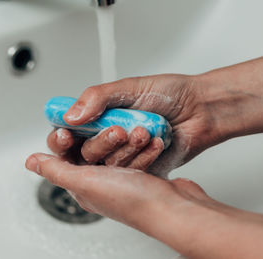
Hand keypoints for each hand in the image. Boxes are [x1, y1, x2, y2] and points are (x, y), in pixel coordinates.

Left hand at [25, 153, 262, 258]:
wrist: (177, 208)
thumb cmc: (135, 202)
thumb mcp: (86, 182)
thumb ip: (56, 171)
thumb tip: (31, 162)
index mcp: (83, 186)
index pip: (68, 156)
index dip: (70, 138)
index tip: (77, 124)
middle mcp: (101, 182)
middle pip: (95, 148)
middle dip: (107, 137)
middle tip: (119, 132)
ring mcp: (124, 176)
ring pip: (118, 146)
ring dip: (129, 138)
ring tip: (141, 135)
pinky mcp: (143, 171)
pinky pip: (139, 149)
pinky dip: (144, 144)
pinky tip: (152, 140)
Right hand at [47, 74, 220, 176]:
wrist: (201, 110)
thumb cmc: (169, 94)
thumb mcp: (129, 88)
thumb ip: (97, 98)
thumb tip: (70, 116)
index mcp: (98, 116)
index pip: (67, 131)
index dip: (61, 136)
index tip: (66, 135)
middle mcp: (107, 137)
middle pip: (82, 154)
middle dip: (100, 143)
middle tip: (117, 130)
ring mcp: (123, 154)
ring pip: (106, 166)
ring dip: (125, 149)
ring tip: (144, 132)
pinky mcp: (139, 169)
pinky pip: (130, 174)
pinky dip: (142, 159)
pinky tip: (156, 143)